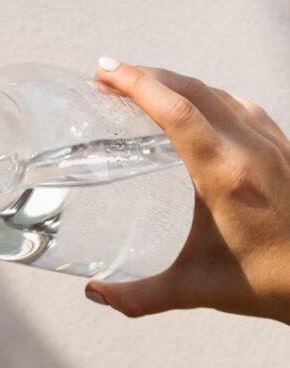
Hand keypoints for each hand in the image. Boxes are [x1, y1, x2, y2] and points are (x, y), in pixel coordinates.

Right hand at [86, 60, 289, 321]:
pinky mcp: (284, 149)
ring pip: (219, 93)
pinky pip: (242, 107)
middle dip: (148, 76)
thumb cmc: (268, 283)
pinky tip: (197, 110)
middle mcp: (251, 149)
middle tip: (110, 75)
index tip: (106, 72)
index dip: (137, 85)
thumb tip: (96, 293)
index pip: (176, 112)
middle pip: (194, 90)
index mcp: (226, 176)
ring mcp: (272, 144)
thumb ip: (138, 296)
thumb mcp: (195, 291)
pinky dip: (210, 97)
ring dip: (178, 83)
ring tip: (146, 88)